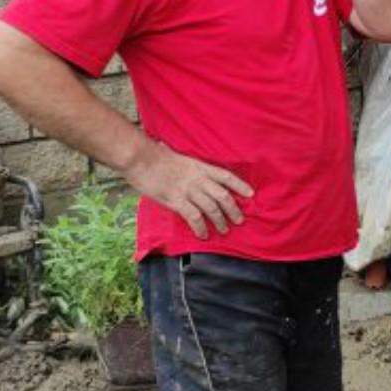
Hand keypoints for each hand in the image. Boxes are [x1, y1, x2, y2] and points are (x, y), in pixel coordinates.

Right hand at [124, 142, 253, 239]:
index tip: (250, 194)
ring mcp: (187, 189)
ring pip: (212, 208)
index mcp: (199, 166)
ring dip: (220, 222)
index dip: (240, 185)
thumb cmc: (154, 156)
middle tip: (239, 220)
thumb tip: (189, 170)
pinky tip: (203, 234)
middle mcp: (197, 178)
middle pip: (223, 196)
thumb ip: (188, 167)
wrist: (140, 158)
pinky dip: (201, 228)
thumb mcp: (177, 157)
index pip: (225, 176)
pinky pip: (194, 217)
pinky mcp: (176, 200)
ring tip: (223, 230)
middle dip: (233, 210)